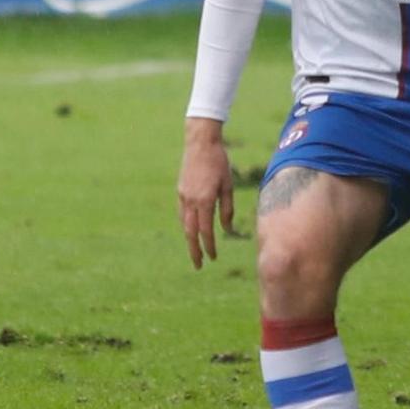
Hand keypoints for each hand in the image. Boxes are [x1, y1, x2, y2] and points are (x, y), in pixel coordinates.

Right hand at [178, 118, 234, 269]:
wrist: (200, 143)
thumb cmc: (220, 163)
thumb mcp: (228, 186)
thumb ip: (227, 208)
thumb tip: (226, 229)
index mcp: (205, 200)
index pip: (206, 230)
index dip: (209, 246)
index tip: (213, 258)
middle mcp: (191, 201)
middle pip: (190, 232)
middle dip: (194, 250)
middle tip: (198, 265)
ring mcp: (183, 196)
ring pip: (184, 223)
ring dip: (189, 239)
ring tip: (195, 250)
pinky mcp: (180, 191)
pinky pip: (182, 213)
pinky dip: (186, 224)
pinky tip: (191, 229)